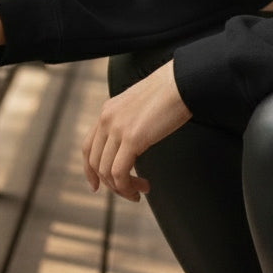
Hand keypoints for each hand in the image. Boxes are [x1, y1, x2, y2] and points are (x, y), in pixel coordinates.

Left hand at [82, 60, 190, 201]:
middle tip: (131, 191)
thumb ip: (130, 121)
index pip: (88, 147)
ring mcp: (117, 128)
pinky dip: (128, 187)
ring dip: (122, 188)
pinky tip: (143, 187)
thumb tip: (133, 143)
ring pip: (107, 171)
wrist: (183, 81)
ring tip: (141, 190)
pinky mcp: (132, 137)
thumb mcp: (141, 105)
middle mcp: (107, 119)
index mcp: (108, 110)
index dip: (90, 170)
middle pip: (96, 163)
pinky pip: (120, 173)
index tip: (97, 186)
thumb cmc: (171, 91)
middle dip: (111, 184)